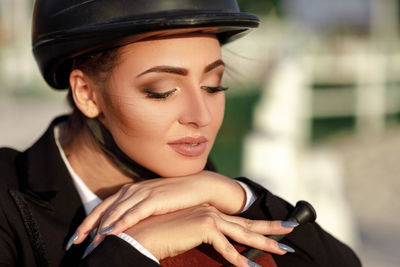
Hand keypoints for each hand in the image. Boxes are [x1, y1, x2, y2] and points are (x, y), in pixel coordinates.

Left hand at [71, 171, 245, 244]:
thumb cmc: (178, 197)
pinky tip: (111, 233)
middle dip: (87, 226)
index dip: (88, 221)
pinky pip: (133, 212)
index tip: (77, 237)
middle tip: (73, 242)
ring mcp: (144, 192)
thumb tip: (127, 226)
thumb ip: (139, 210)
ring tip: (89, 243)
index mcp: (132, 190)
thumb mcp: (155, 203)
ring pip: (115, 211)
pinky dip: (120, 222)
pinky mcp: (155, 198)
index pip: (104, 205)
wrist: (200, 187)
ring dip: (101, 227)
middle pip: (104, 208)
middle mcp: (134, 189)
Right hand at [124, 205, 293, 266]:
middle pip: (247, 224)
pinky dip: (239, 260)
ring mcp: (209, 218)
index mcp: (208, 212)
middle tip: (291, 229)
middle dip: (271, 228)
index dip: (259, 224)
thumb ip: (202, 237)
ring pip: (243, 233)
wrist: (142, 233)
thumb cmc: (161, 235)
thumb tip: (216, 244)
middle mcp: (212, 212)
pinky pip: (226, 249)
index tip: (276, 226)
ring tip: (283, 249)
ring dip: (265, 242)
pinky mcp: (204, 228)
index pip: (239, 220)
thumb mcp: (186, 235)